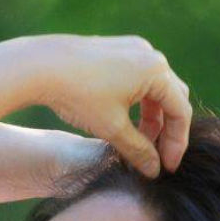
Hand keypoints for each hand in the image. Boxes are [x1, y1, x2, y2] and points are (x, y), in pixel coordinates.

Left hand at [6, 33, 191, 178]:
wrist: (40, 65)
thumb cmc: (78, 96)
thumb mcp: (112, 129)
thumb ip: (138, 151)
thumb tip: (155, 171)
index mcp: (155, 71)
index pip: (180, 112)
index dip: (177, 144)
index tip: (168, 168)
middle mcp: (149, 54)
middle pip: (171, 98)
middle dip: (166, 130)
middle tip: (157, 157)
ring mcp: (133, 49)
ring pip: (154, 90)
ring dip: (152, 118)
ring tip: (139, 143)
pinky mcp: (117, 50)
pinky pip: (139, 79)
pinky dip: (138, 104)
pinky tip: (125, 123)